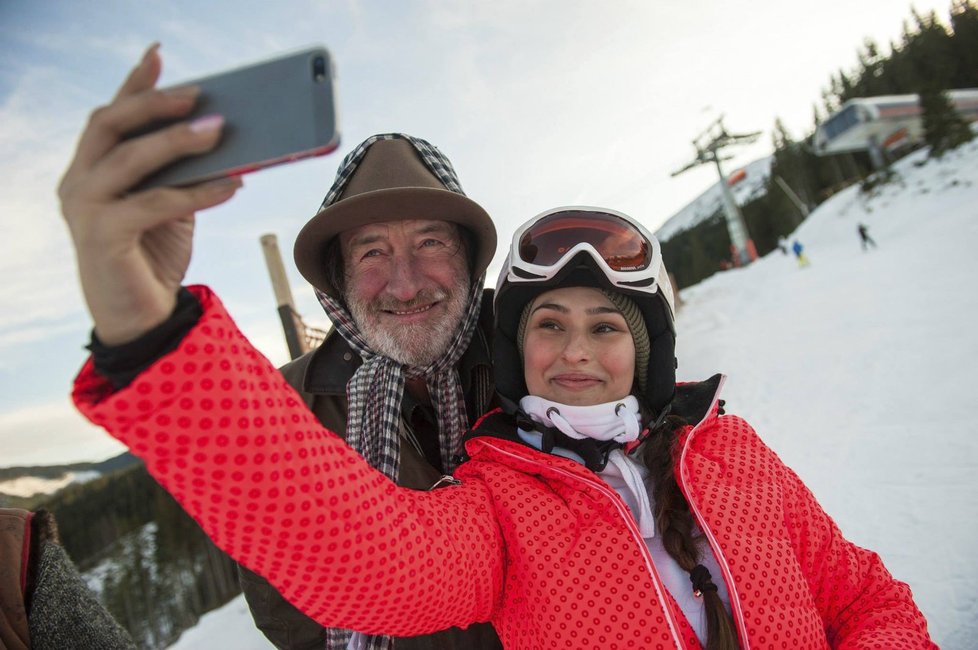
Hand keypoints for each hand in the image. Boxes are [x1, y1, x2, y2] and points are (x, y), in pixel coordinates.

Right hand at [58, 43, 241, 344]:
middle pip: (111, 125)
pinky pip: (155, 203)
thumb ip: (179, 173)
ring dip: (177, 141)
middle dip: (154, 104)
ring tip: (220, 131)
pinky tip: (232, 185)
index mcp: (91, 169)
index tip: (158, 56)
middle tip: (199, 95)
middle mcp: (78, 183)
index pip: (110, 116)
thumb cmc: (153, 256)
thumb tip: (221, 138)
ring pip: (130, 159)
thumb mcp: (169, 206)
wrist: (142, 317)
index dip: (133, 84)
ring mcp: (85, 209)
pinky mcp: (104, 237)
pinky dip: (196, 192)